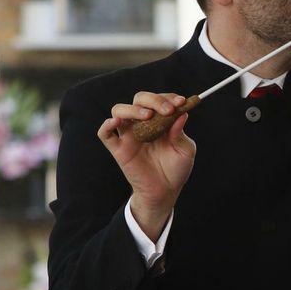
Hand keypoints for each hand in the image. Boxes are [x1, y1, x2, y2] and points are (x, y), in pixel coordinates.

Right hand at [98, 91, 196, 238]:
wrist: (166, 191)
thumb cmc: (176, 169)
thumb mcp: (185, 150)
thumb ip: (181, 133)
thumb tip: (182, 114)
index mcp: (159, 120)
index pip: (159, 100)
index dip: (168, 98)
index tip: (181, 102)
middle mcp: (142, 124)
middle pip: (139, 100)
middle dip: (154, 100)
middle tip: (167, 110)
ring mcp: (129, 135)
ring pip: (119, 110)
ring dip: (132, 109)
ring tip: (148, 116)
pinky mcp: (118, 149)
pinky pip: (105, 134)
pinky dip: (107, 125)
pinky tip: (116, 122)